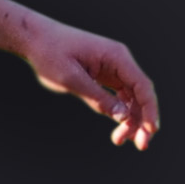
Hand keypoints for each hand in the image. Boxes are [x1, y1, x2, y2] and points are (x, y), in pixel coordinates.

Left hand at [22, 19, 159, 150]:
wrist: (34, 38)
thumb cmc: (50, 53)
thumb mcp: (71, 79)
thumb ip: (98, 98)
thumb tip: (124, 117)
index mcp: (115, 56)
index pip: (142, 86)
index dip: (150, 110)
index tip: (151, 131)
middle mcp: (119, 61)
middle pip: (140, 94)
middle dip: (142, 120)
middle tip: (141, 145)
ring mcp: (112, 68)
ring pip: (131, 98)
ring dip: (131, 119)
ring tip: (120, 140)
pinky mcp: (103, 74)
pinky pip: (119, 96)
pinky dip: (119, 112)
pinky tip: (117, 129)